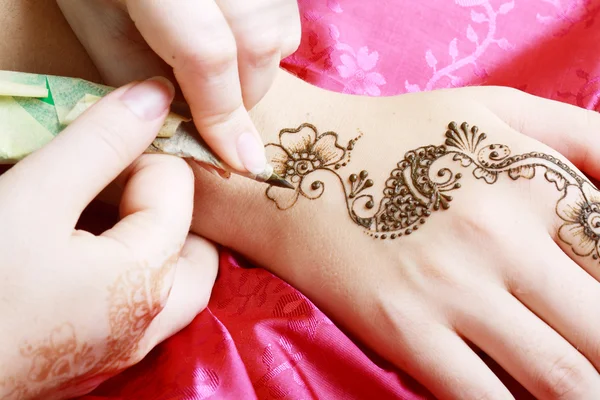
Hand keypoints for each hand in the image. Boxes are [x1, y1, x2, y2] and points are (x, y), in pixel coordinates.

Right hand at [0, 78, 217, 399]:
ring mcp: (122, 348)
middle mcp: (149, 322)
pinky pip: (139, 308)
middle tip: (117, 181)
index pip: (177, 187)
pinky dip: (129, 271)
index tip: (90, 153)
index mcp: (148, 279)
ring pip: (173, 282)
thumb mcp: (33, 198)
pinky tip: (84, 253)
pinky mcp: (94, 359)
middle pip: (194, 247)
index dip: (138, 156)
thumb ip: (99, 143)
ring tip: (104, 211)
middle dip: (164, 203)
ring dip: (152, 239)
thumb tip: (156, 96)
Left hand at [56, 0, 300, 175]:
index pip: (208, 56)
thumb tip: (194, 131)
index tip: (240, 161)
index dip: (224, 116)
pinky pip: (286, 14)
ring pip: (280, 29)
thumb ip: (141, 82)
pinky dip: (270, 42)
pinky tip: (238, 43)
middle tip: (219, 114)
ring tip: (225, 76)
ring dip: (259, 70)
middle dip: (246, 96)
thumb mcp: (99, 29)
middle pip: (256, 43)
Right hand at [187, 73, 599, 398]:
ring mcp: (449, 288)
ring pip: (561, 378)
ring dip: (585, 395)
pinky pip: (481, 398)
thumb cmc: (401, 134)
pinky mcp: (403, 329)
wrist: (298, 164)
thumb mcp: (496, 110)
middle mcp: (500, 236)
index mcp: (532, 181)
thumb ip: (583, 137)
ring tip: (583, 391)